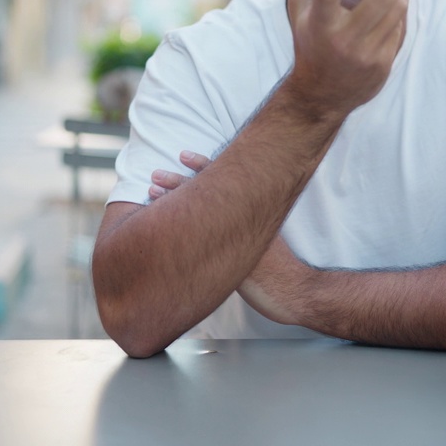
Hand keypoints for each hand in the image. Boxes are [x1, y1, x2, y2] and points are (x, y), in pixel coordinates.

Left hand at [149, 150, 310, 326]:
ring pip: (197, 216)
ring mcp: (233, 240)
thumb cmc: (281, 267)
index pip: (223, 180)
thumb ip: (249, 223)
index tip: (184, 154)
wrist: (295, 291)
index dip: (202, 165)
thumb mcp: (267, 236)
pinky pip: (197, 245)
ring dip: (171, 202)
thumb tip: (233, 214)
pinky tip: (157, 230)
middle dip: (178, 183)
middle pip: (205, 195)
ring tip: (150, 191)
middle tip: (155, 174)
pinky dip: (177, 234)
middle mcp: (241, 220)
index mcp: (251, 210)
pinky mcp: (226, 261)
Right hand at [284, 0, 411, 118]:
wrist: (321, 95)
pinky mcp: (382, 65)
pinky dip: (400, 11)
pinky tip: (396, 2)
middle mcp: (342, 40)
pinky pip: (399, 28)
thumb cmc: (310, 42)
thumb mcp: (300, 9)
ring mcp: (365, 55)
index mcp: (318, 24)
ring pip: (395, 10)